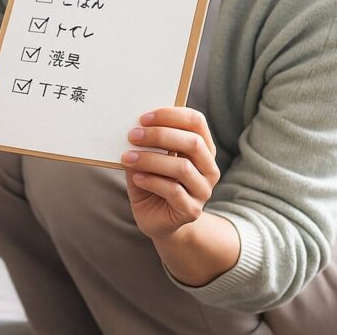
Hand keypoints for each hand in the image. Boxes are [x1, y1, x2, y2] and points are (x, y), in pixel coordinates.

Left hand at [121, 107, 220, 240]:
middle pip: (193, 143)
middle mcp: (209, 168)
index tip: (143, 118)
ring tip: (128, 159)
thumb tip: (134, 129)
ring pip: (183, 168)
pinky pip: (174, 191)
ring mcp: (203, 190)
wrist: (157, 220)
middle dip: (160, 135)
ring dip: (151, 160)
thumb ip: (146, 145)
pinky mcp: (192, 210)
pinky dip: (152, 181)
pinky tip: (136, 178)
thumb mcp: (148, 160)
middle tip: (133, 135)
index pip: (196, 122)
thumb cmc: (151, 183)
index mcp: (202, 148)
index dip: (171, 115)